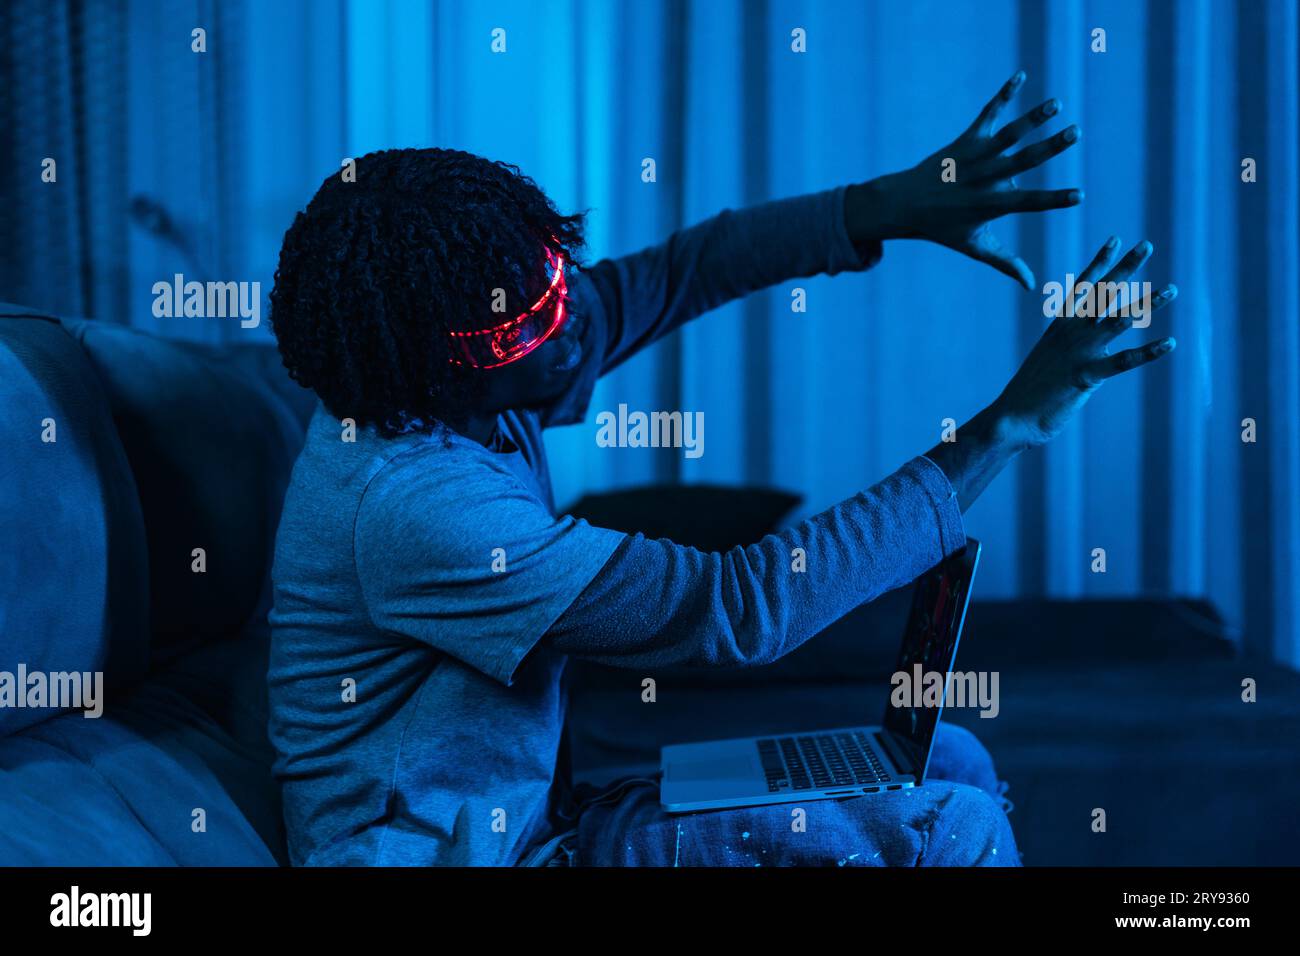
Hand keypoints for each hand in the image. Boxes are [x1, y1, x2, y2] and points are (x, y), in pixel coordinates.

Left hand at [845, 70, 1081, 289]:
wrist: (903, 204)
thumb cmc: (942, 228)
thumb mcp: (974, 246)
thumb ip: (1005, 262)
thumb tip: (1030, 284)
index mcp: (992, 205)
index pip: (1029, 203)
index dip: (1054, 200)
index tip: (1079, 196)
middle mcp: (985, 179)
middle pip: (1022, 162)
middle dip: (1049, 148)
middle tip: (1075, 134)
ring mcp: (975, 158)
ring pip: (1007, 136)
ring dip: (1032, 119)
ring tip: (1056, 104)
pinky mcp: (966, 140)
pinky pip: (987, 114)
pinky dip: (1003, 95)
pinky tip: (1020, 75)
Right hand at [992, 237, 1177, 448]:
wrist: (1011, 418)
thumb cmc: (1028, 395)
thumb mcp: (1047, 362)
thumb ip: (1064, 351)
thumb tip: (1074, 351)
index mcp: (1060, 327)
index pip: (1082, 286)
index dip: (1100, 262)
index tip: (1115, 240)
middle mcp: (1070, 333)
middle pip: (1103, 293)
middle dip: (1126, 267)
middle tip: (1146, 245)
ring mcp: (1079, 352)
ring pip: (1118, 320)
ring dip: (1147, 304)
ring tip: (1172, 290)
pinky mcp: (1086, 376)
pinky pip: (1124, 361)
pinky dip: (1148, 352)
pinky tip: (1169, 343)